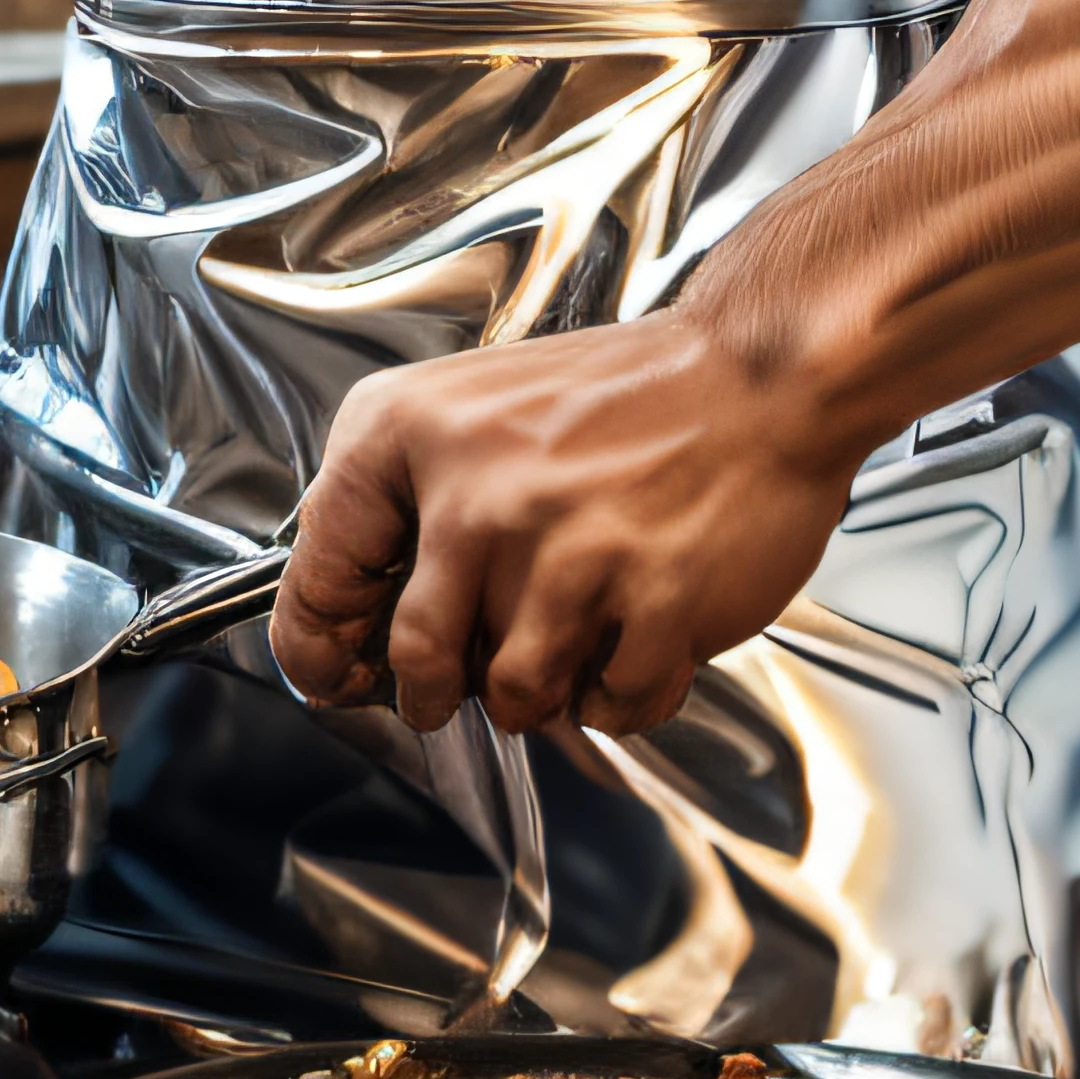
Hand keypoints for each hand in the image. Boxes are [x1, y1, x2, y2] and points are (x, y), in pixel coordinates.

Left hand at [268, 308, 857, 738]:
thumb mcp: (481, 404)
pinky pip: (607, 707)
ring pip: (512, 698)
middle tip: (473, 669)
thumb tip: (359, 615)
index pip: (318, 577)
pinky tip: (639, 626)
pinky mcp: (647, 604)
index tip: (336, 675)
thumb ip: (415, 496)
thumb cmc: (632, 392)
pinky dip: (623, 690)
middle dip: (442, 689)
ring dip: (544, 688)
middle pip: (418, 663)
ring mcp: (563, 553)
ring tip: (580, 623)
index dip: (318, 649)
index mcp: (417, 432)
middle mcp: (476, 492)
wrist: (761, 370)